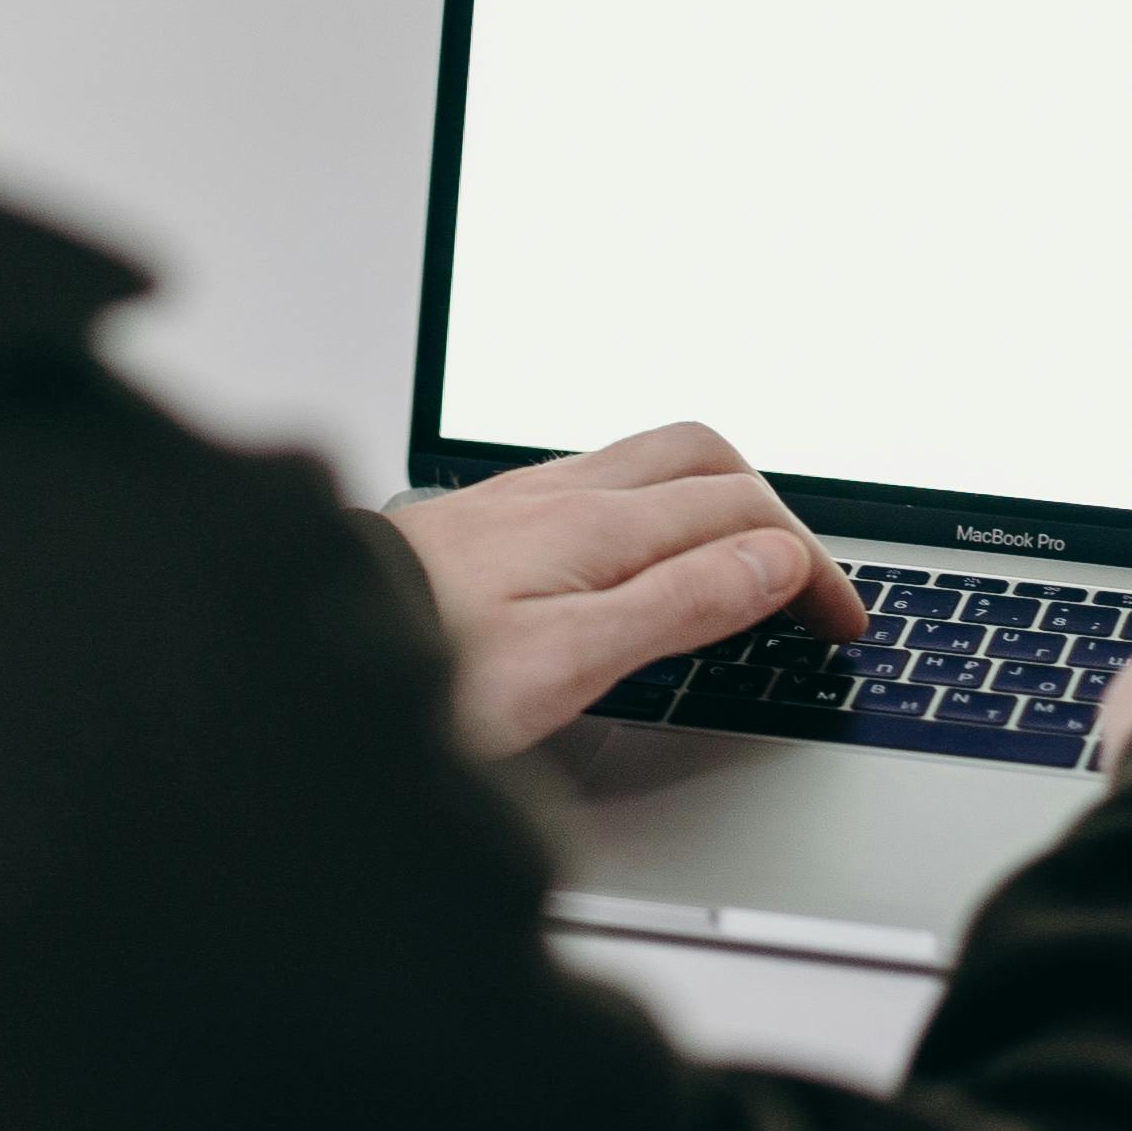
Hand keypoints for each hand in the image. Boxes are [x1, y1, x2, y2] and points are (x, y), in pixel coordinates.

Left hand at [390, 424, 872, 759]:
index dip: (809, 568)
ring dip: (713, 496)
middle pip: (704, 461)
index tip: (839, 624)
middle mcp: (561, 496)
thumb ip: (677, 605)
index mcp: (598, 527)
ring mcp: (520, 501)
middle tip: (807, 581)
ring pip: (648, 463)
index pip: (743, 518)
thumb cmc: (420, 669)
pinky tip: (636, 549)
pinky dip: (651, 507)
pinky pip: (596, 483)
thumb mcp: (570, 660)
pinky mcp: (483, 521)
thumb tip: (771, 561)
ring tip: (742, 552)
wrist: (292, 650)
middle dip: (774, 509)